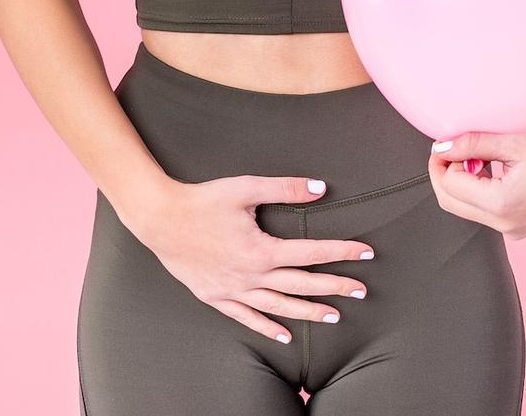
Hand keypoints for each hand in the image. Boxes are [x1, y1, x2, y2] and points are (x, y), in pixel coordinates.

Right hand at [114, 175, 376, 343]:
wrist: (159, 219)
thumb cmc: (201, 200)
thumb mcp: (244, 188)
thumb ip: (285, 189)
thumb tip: (320, 188)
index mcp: (261, 250)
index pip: (311, 253)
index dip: (341, 252)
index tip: (365, 253)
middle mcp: (250, 276)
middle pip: (301, 284)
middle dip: (334, 286)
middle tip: (361, 290)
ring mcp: (233, 290)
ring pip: (279, 306)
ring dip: (308, 312)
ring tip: (334, 316)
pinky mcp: (215, 296)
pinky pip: (246, 317)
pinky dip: (267, 327)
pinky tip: (285, 336)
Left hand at [427, 131, 525, 239]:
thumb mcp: (514, 144)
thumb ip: (473, 144)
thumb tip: (442, 147)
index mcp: (502, 204)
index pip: (450, 185)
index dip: (444, 162)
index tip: (448, 144)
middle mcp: (504, 224)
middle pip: (450, 203)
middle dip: (444, 175)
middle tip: (451, 151)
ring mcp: (510, 231)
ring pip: (465, 209)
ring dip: (461, 184)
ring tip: (481, 159)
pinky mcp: (516, 230)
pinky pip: (483, 213)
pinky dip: (478, 193)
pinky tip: (493, 172)